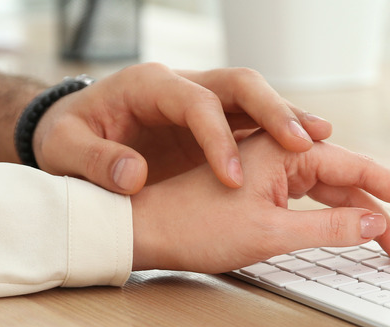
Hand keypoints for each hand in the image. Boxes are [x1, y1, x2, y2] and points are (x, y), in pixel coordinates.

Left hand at [32, 63, 331, 193]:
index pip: (194, 102)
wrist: (72, 129)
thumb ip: (94, 162)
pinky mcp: (214, 123)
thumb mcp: (65, 150)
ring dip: (288, 119)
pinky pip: (255, 123)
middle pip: (240, 84)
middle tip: (306, 141)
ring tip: (324, 141)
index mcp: (148, 86)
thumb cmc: (68, 136)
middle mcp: (183, 86)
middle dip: (274, 110)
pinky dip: (280, 136)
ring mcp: (202, 102)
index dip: (216, 138)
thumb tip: (131, 176)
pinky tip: (308, 153)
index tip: (230, 179)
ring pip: (256, 99)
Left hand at [130, 131, 389, 271]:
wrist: (143, 228)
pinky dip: (333, 219)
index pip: (359, 167)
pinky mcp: (262, 187)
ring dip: (361, 220)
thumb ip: (329, 227)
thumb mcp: (269, 234)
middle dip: (385, 217)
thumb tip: (375, 222)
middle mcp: (281, 152)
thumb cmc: (194, 226)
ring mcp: (272, 169)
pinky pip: (309, 199)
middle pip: (350, 182)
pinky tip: (352, 233)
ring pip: (330, 193)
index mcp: (285, 150)